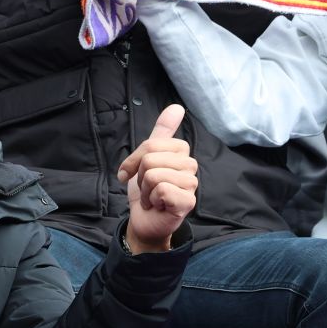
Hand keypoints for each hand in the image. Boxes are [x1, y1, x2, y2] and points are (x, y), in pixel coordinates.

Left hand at [116, 103, 195, 253]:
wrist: (144, 220)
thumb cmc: (147, 190)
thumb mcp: (147, 158)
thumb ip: (161, 132)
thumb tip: (176, 107)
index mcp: (181, 152)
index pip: (150, 144)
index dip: (135, 160)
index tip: (137, 173)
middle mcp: (190, 166)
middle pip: (150, 159)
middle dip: (140, 177)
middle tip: (148, 188)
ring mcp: (191, 184)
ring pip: (153, 175)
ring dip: (145, 191)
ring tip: (153, 198)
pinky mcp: (188, 202)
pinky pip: (161, 190)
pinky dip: (152, 200)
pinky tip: (159, 206)